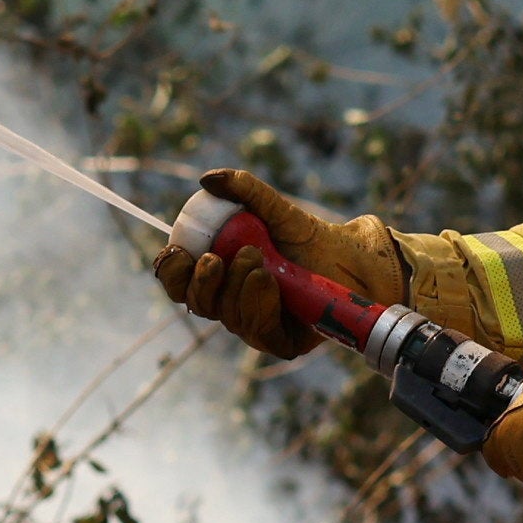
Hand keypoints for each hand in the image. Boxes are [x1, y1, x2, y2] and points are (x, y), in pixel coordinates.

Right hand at [149, 165, 400, 362]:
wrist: (350, 258)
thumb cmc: (307, 236)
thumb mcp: (274, 209)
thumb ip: (244, 191)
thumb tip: (208, 180)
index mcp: (220, 276)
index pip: (181, 281)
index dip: (172, 271)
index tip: (175, 252)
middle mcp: (232, 303)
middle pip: (197, 303)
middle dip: (201, 282)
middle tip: (215, 259)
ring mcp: (254, 324)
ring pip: (226, 316)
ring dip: (237, 286)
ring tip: (259, 260)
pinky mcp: (279, 342)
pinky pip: (256, 330)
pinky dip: (257, 303)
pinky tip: (268, 281)